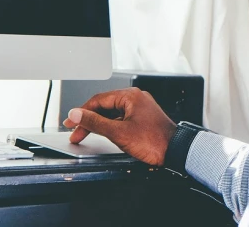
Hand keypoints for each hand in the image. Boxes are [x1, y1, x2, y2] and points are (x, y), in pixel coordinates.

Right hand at [62, 87, 176, 166]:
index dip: (81, 112)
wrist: (178, 152)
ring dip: (98, 124)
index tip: (71, 122)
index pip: (98, 100)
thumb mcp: (119, 132)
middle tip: (75, 130)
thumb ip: (95, 122)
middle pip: (104, 106)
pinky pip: (121, 118)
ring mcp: (139, 108)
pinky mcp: (142, 118)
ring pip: (112, 113)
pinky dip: (110, 126)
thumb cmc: (155, 141)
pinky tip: (103, 134)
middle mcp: (135, 98)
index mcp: (130, 96)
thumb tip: (77, 114)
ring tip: (86, 133)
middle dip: (88, 119)